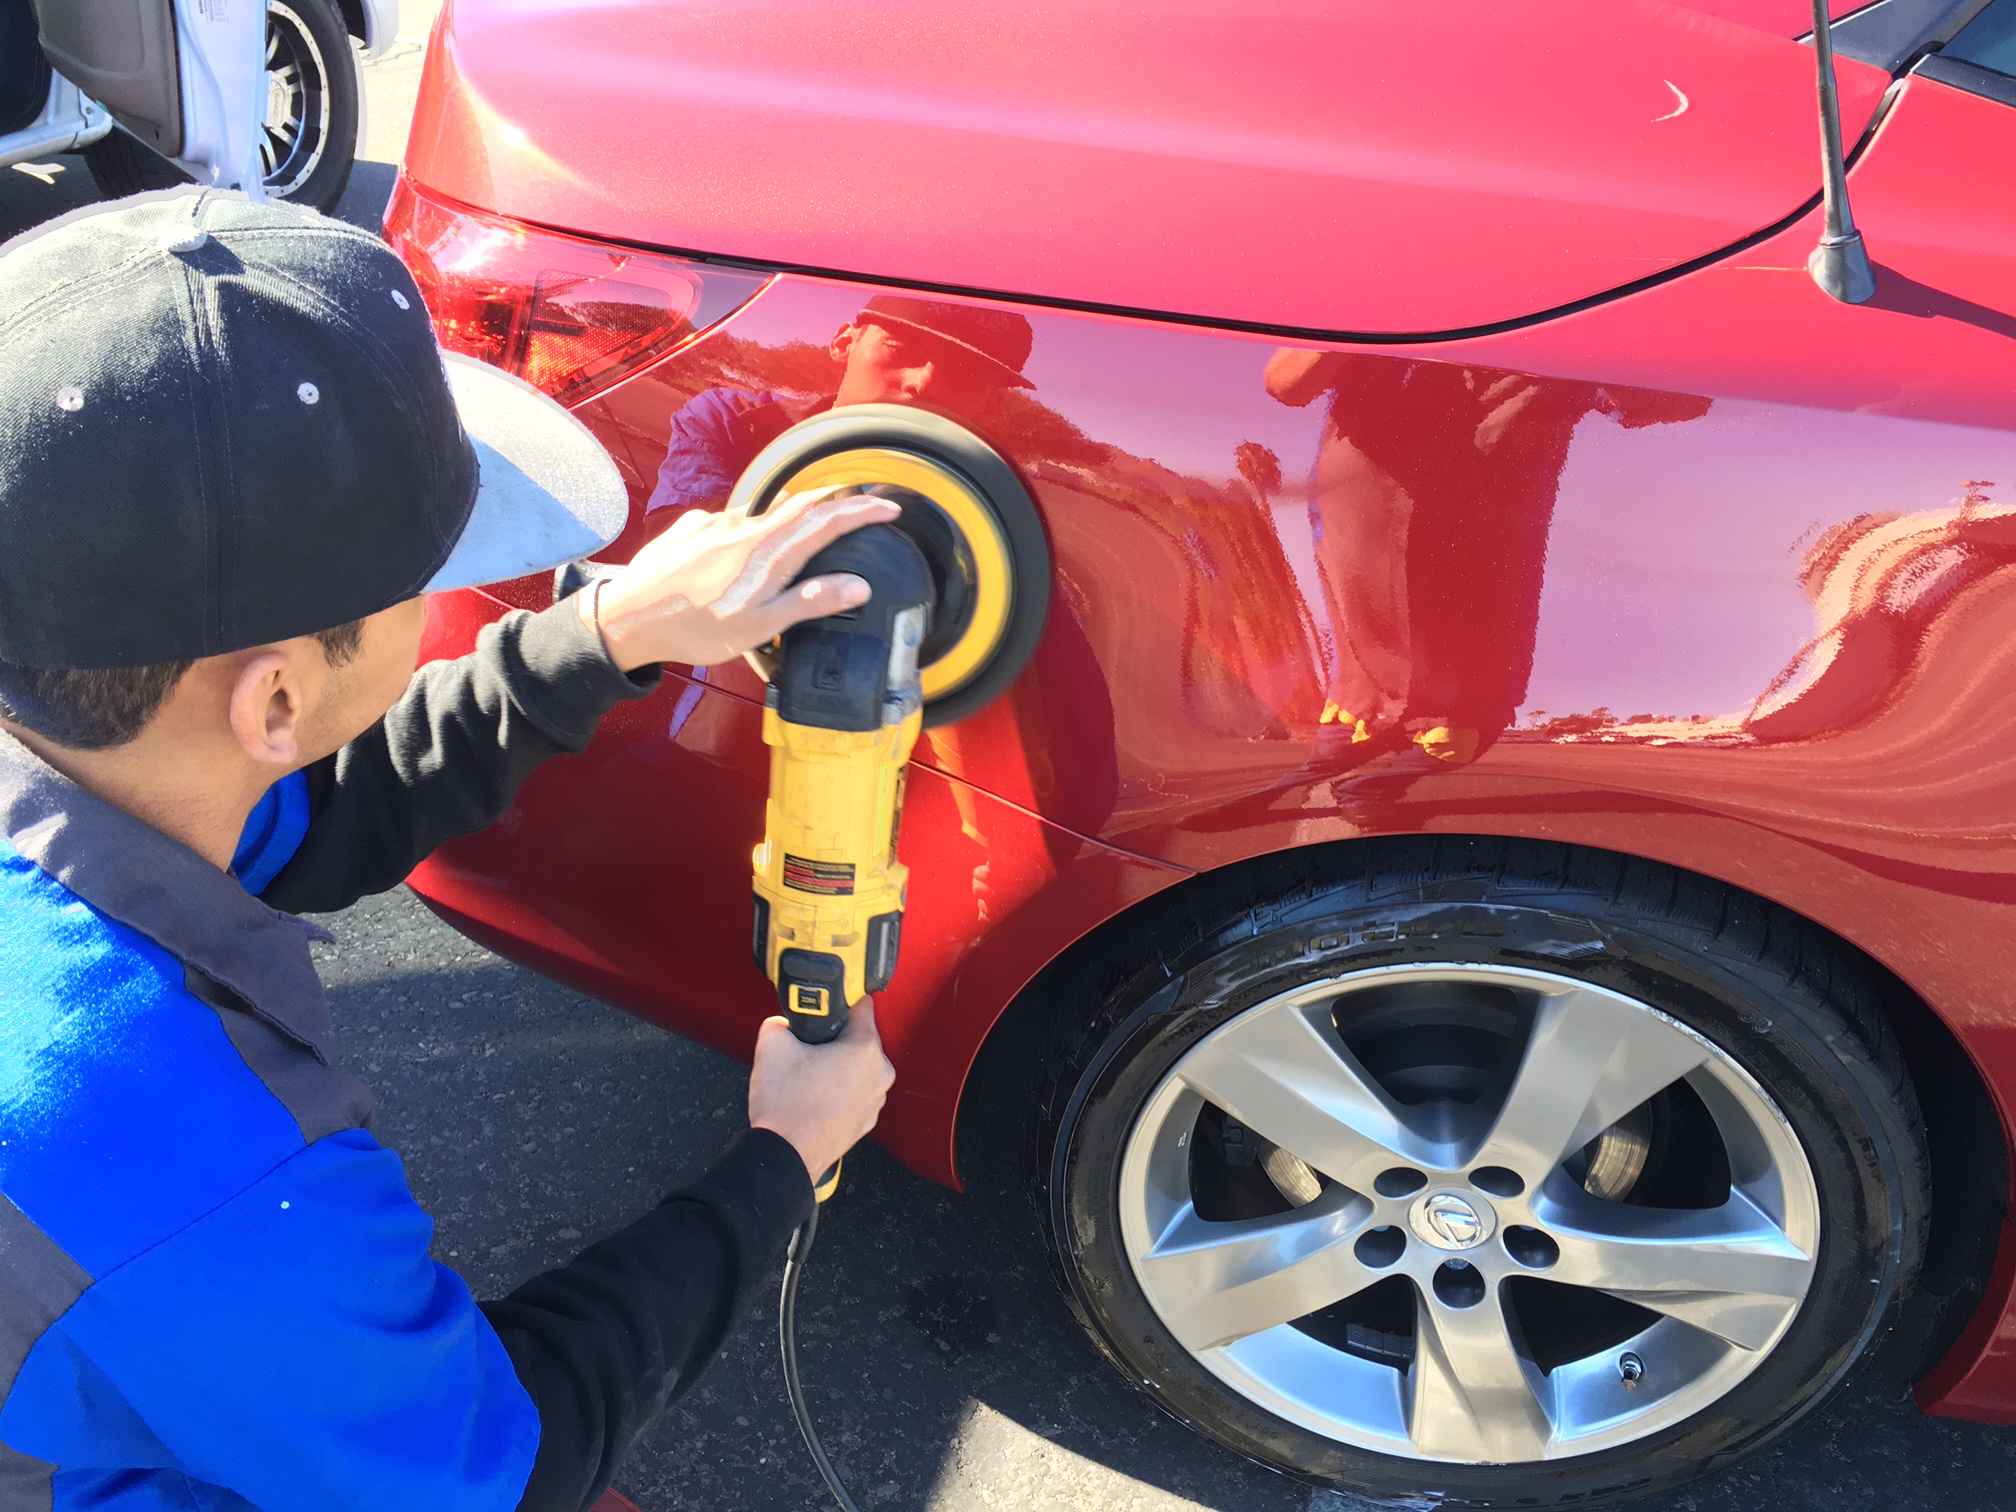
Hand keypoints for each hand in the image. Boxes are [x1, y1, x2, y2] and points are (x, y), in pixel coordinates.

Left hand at [583, 492, 901, 670]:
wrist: (629, 618)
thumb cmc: (695, 629)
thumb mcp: (761, 626)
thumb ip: (811, 601)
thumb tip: (858, 586)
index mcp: (768, 552)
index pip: (827, 520)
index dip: (862, 510)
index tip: (888, 506)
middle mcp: (745, 527)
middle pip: (799, 506)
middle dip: (833, 504)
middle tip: (856, 507)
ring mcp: (715, 524)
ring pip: (763, 513)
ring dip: (790, 517)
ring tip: (803, 528)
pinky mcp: (691, 528)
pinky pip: (729, 522)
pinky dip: (748, 528)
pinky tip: (741, 546)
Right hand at [748, 998, 895, 1185]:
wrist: (785, 1158)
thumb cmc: (786, 1107)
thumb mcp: (772, 1046)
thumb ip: (780, 1022)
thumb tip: (785, 1023)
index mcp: (865, 1049)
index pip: (861, 1006)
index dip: (838, 1002)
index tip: (824, 1006)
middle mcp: (880, 1073)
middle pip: (859, 1039)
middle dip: (834, 1039)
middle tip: (806, 1047)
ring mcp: (876, 1100)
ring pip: (856, 1067)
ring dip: (836, 1066)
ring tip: (806, 1077)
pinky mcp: (866, 1120)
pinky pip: (854, 1092)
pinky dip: (838, 1090)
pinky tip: (813, 1098)